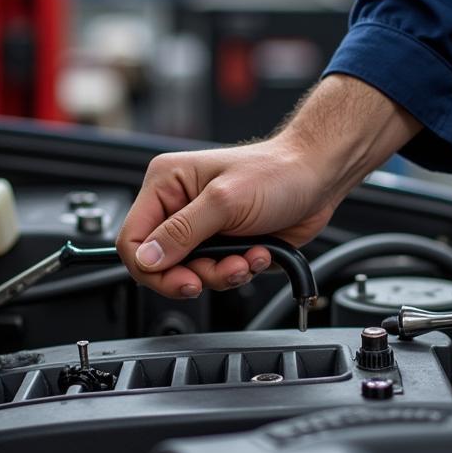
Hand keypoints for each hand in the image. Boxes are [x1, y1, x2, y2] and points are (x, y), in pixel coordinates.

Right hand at [116, 76, 419, 298]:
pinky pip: (218, 274)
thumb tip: (148, 258)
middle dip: (195, 273)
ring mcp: (202, 228)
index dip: (151, 266)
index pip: (134, 238)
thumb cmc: (277, 173)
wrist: (318, 177)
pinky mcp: (225, 244)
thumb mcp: (224, 202)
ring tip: (248, 258)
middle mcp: (179, 206)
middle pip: (162, 263)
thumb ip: (182, 232)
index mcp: (167, 184)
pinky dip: (240, 271)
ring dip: (223, 273)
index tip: (180, 279)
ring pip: (192, 273)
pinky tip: (258, 254)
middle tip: (218, 273)